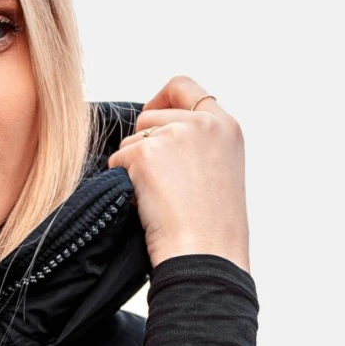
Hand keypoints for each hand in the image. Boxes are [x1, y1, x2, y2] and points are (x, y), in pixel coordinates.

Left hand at [107, 76, 249, 273]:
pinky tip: (146, 207)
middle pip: (150, 115)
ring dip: (134, 169)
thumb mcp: (220, 174)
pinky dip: (123, 185)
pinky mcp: (146, 155)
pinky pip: (118, 161)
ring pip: (132, 140)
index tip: (152, 121)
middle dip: (144, 145)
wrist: (206, 258)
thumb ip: (198, 146)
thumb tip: (156, 134)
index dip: (161, 101)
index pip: (184, 87)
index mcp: (226, 127)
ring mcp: (174, 136)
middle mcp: (203, 123)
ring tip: (158, 201)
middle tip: (156, 183)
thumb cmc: (213, 232)